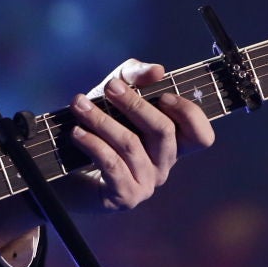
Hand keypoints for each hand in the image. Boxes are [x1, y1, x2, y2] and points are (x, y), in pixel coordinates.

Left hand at [62, 58, 213, 212]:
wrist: (66, 171)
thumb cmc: (97, 131)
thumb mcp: (114, 97)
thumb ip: (134, 77)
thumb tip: (157, 70)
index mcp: (171, 144)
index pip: (201, 136)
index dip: (190, 114)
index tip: (163, 95)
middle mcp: (163, 165)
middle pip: (164, 132)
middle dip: (135, 105)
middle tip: (110, 87)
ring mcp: (145, 183)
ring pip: (132, 145)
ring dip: (103, 120)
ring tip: (79, 105)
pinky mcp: (123, 196)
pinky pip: (113, 165)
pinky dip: (93, 144)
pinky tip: (77, 132)